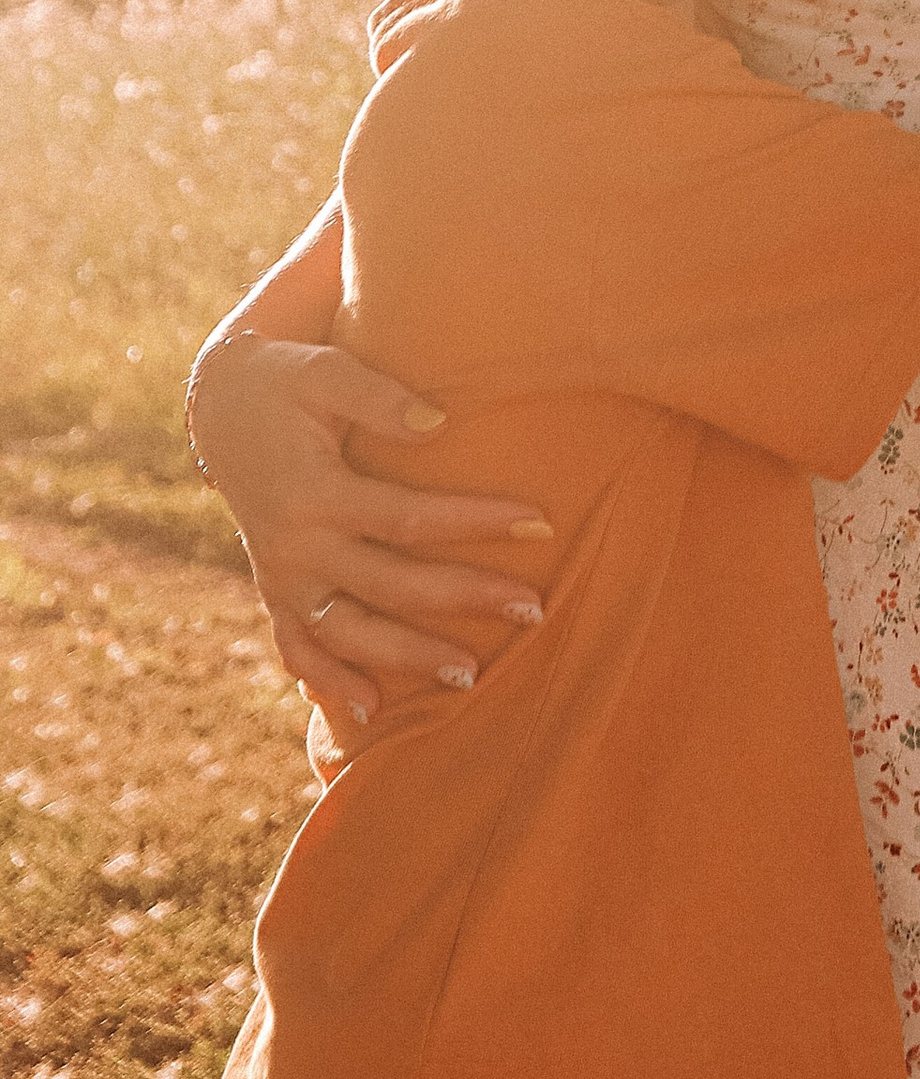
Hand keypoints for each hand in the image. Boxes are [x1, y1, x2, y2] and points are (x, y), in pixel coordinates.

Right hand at [188, 332, 550, 733]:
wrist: (221, 405)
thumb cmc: (286, 380)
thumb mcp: (325, 370)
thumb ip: (377, 396)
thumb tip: (439, 422)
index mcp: (314, 494)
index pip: (409, 517)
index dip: (475, 521)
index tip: (540, 523)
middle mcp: (295, 548)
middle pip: (392, 586)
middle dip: (465, 599)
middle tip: (534, 609)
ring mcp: (281, 578)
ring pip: (350, 634)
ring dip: (409, 658)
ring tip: (473, 674)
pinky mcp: (274, 589)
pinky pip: (297, 647)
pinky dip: (330, 680)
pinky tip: (371, 707)